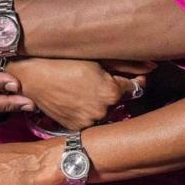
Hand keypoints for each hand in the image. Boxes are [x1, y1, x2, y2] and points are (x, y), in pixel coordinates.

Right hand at [10, 57, 146, 130]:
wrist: (31, 74)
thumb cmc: (62, 59)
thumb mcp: (97, 57)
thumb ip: (128, 64)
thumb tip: (153, 66)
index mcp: (112, 92)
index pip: (136, 87)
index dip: (133, 77)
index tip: (126, 72)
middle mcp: (102, 111)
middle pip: (120, 100)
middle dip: (115, 89)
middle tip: (98, 76)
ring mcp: (88, 122)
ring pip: (105, 110)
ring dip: (101, 101)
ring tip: (84, 85)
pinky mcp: (75, 127)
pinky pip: (90, 119)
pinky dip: (87, 109)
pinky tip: (76, 96)